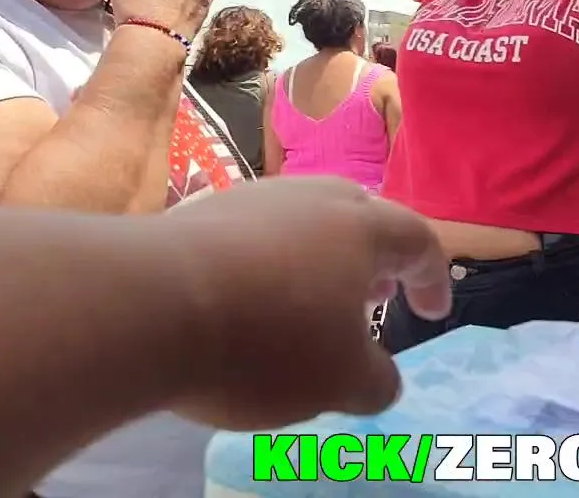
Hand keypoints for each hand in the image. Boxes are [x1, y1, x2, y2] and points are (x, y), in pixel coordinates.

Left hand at [161, 177, 449, 429]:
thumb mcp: (342, 381)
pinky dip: (266, 264)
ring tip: (311, 300)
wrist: (145, 306)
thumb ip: (377, 381)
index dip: (433, 276)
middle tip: (376, 292)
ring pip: (301, 220)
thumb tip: (382, 378)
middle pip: (359, 213)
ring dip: (319, 257)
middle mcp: (310, 198)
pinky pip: (251, 235)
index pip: (417, 239)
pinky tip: (246, 301)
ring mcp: (250, 199)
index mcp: (361, 228)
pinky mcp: (197, 215)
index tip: (433, 312)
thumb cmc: (267, 340)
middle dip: (375, 255)